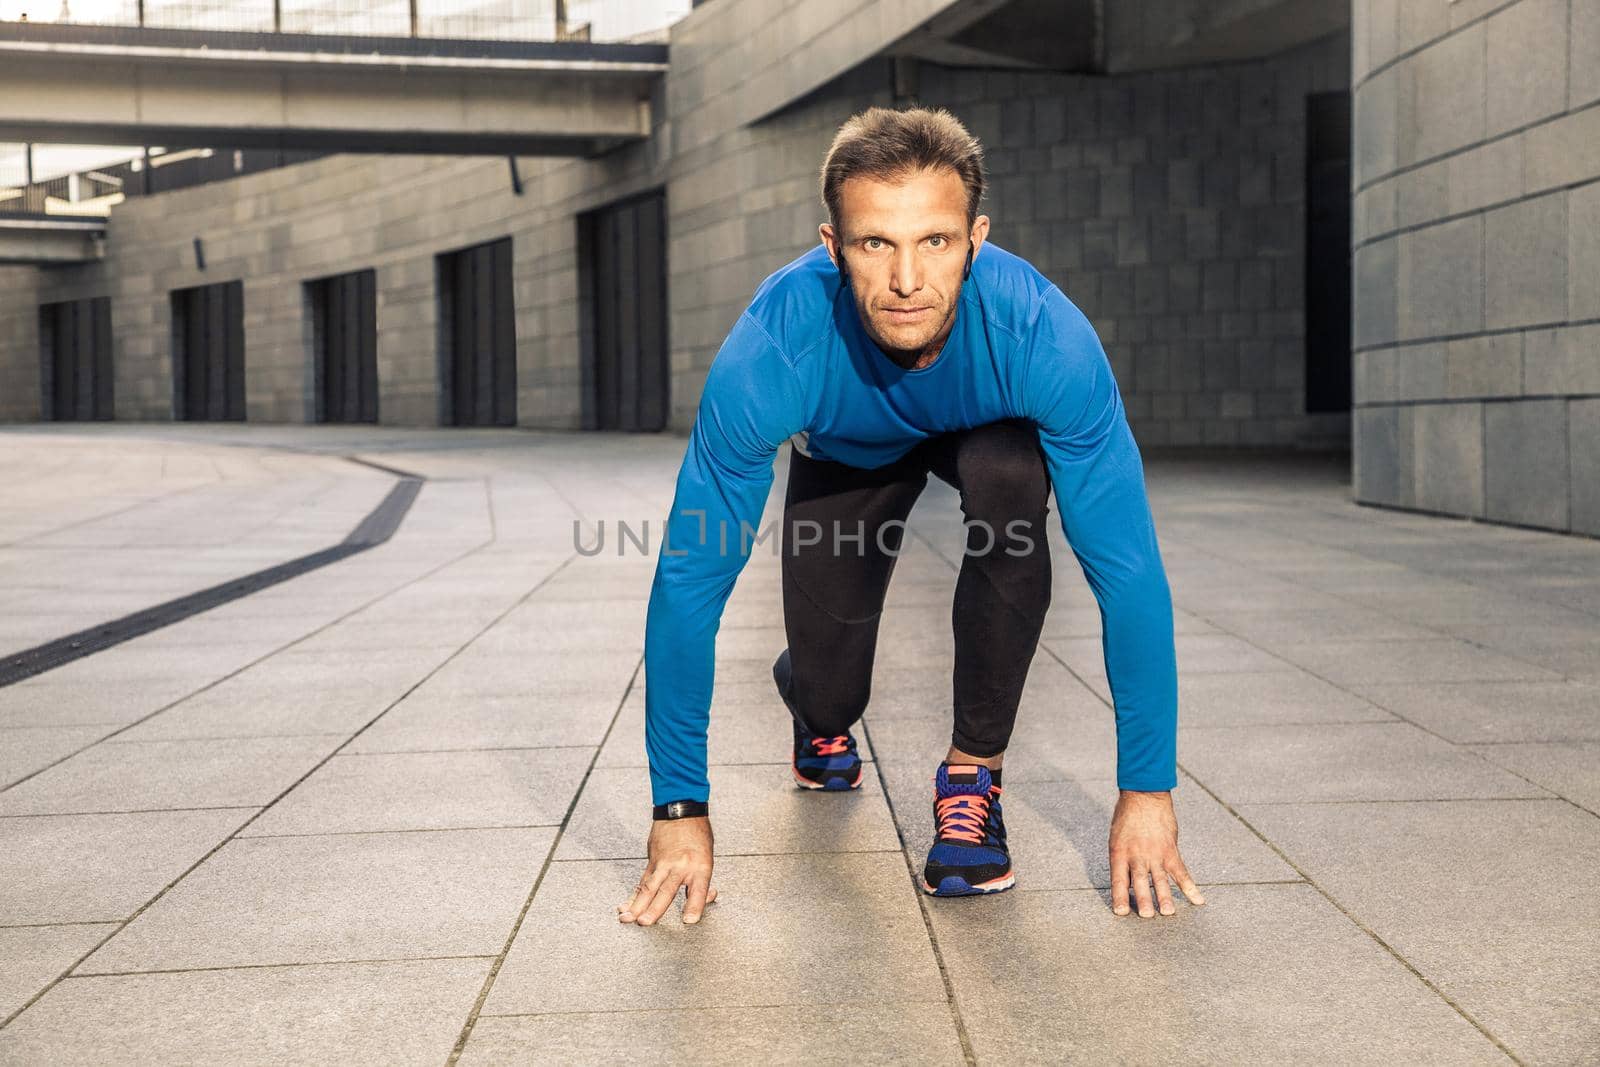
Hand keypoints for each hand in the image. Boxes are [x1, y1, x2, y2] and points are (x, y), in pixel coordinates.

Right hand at [617, 815, 717, 925]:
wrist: (681, 811)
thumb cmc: (698, 834)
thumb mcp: (708, 857)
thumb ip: (704, 882)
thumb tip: (707, 899)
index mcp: (700, 866)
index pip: (698, 890)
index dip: (694, 906)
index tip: (689, 921)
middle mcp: (680, 866)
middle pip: (666, 891)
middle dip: (655, 909)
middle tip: (645, 922)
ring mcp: (663, 863)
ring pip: (649, 887)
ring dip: (637, 905)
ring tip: (628, 918)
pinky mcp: (652, 861)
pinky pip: (643, 882)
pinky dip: (634, 895)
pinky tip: (625, 906)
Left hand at [1107, 789, 1204, 916]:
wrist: (1143, 796)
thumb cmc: (1126, 817)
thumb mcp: (1116, 838)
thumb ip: (1123, 860)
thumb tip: (1127, 882)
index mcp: (1119, 853)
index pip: (1118, 880)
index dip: (1119, 897)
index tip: (1121, 913)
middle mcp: (1137, 855)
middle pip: (1140, 882)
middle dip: (1144, 900)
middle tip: (1147, 916)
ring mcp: (1155, 854)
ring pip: (1161, 879)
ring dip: (1165, 897)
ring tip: (1167, 913)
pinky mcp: (1171, 850)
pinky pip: (1181, 872)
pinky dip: (1190, 886)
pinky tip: (1198, 900)